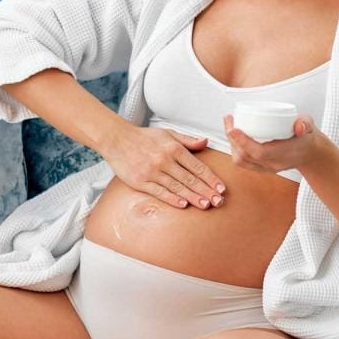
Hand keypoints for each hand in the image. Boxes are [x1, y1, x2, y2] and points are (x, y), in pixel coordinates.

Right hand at [100, 125, 226, 209]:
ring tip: (205, 205)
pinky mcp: (141, 181)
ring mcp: (153, 172)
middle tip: (219, 201)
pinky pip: (159, 192)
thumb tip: (206, 142)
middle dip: (206, 191)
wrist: (117, 140)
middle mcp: (164, 160)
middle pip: (190, 178)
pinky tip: (183, 204)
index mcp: (173, 148)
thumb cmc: (143, 137)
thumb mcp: (168, 133)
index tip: (221, 188)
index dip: (211, 178)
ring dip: (192, 197)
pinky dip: (172, 198)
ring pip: (177, 187)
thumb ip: (188, 140)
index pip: (197, 166)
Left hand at [223, 113, 323, 174]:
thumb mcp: (309, 126)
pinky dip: (234, 149)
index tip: (233, 128)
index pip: (260, 152)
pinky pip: (243, 162)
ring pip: (241, 161)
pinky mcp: (261, 167)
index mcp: (284, 154)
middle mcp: (273, 164)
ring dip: (231, 144)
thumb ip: (305, 123)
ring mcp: (266, 168)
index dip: (244, 141)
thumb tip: (299, 125)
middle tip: (229, 119)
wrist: (310, 153)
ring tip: (229, 125)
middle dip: (232, 139)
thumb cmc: (307, 136)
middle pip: (246, 156)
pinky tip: (232, 137)